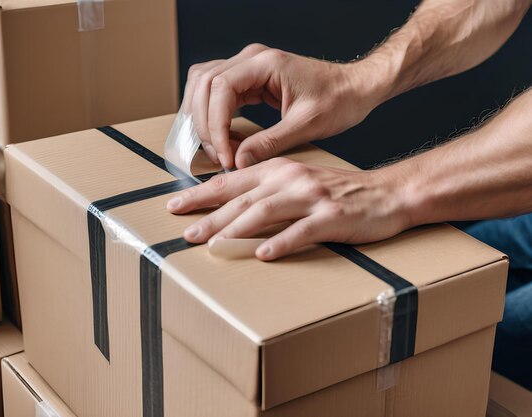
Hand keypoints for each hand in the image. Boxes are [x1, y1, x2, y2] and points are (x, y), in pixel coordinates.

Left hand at [166, 158, 409, 260]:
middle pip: (242, 198)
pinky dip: (281, 242)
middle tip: (185, 234)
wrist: (386, 192)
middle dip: (209, 216)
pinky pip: (302, 230)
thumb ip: (266, 191)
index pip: (231, 181)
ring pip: (265, 212)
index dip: (200, 194)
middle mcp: (291, 179)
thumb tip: (229, 210)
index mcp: (279, 169)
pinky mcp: (331, 216)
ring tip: (213, 246)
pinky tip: (263, 254)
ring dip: (235, 229)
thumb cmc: (338, 190)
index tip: (174, 206)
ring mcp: (311, 197)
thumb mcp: (297, 182)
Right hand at [181, 43, 382, 169]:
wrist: (356, 87)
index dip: (215, 125)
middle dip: (204, 124)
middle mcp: (252, 58)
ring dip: (202, 117)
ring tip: (216, 147)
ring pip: (203, 84)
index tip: (224, 155)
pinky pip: (216, 91)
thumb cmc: (339, 99)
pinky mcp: (250, 78)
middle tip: (218, 155)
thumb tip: (238, 161)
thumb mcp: (306, 126)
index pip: (220, 88)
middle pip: (204, 84)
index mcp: (266, 63)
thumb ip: (269, 143)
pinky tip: (222, 135)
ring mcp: (248, 66)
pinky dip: (212, 114)